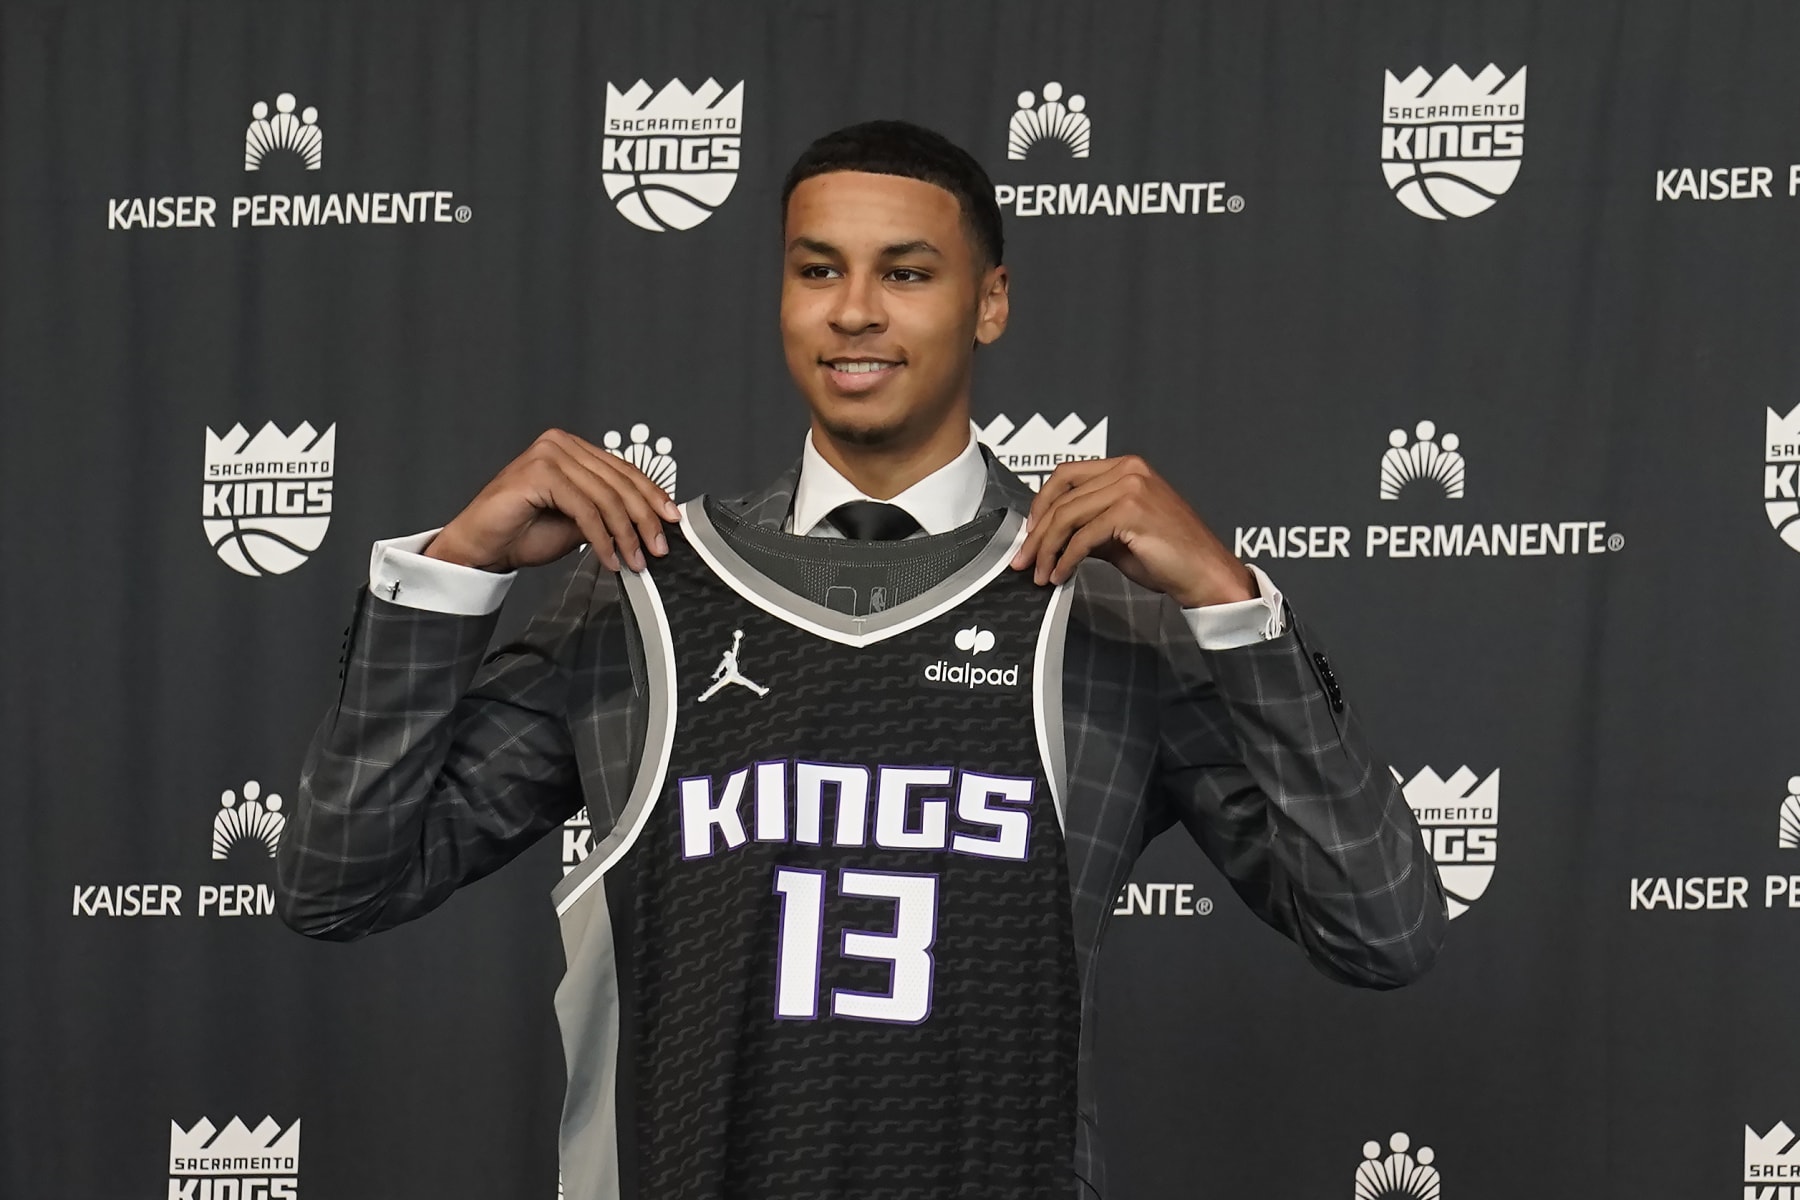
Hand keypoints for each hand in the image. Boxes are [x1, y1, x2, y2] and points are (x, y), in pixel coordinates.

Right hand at [425, 429, 680, 572]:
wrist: (481, 548)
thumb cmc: (523, 533)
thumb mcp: (579, 523)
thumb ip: (608, 514)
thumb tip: (650, 523)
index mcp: (572, 448)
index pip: (623, 469)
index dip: (652, 495)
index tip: (672, 520)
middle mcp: (560, 444)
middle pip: (619, 482)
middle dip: (645, 519)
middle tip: (659, 548)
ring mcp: (548, 454)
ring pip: (606, 497)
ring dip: (626, 534)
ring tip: (636, 560)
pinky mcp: (538, 473)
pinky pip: (585, 509)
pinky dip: (601, 538)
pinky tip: (608, 558)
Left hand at [1008, 455, 1255, 607]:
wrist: (1205, 574)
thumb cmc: (1168, 556)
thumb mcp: (1119, 535)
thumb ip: (1088, 526)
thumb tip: (1050, 537)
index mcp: (1126, 467)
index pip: (1067, 474)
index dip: (1041, 503)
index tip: (1029, 532)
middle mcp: (1128, 470)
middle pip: (1063, 497)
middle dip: (1037, 532)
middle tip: (1023, 560)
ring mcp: (1131, 488)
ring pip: (1068, 516)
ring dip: (1047, 549)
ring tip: (1039, 574)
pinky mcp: (1131, 512)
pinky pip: (1083, 536)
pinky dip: (1066, 559)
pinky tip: (1060, 576)